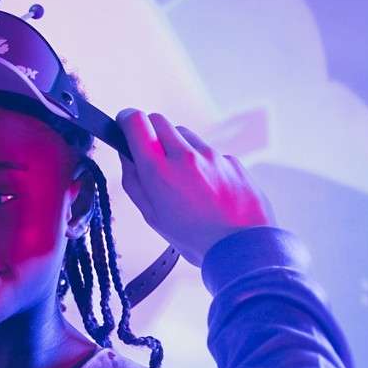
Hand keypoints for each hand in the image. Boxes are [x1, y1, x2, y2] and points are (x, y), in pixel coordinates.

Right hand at [116, 109, 275, 266]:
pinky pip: (208, 151)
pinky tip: (205, 188)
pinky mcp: (232, 159)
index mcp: (159, 171)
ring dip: (176, 146)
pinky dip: (200, 161)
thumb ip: (133, 181)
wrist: (243, 247)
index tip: (124, 124)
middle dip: (149, 132)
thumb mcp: (151, 216)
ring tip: (181, 178)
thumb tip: (127, 156)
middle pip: (159, 121)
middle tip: (150, 154)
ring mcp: (212, 155)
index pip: (137, 122)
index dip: (126, 120)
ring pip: (184, 134)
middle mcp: (186, 156)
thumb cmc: (196, 239)